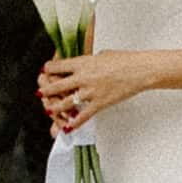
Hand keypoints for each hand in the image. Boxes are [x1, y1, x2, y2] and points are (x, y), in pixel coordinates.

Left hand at [41, 50, 155, 129]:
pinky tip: (68, 127)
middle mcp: (83, 77)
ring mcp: (91, 91)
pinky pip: (83, 115)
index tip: (46, 71)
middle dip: (46, 90)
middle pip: (56, 85)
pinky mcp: (100, 103)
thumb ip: (89, 62)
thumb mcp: (101, 55)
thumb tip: (83, 65)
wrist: (139, 70)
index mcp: (83, 62)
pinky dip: (74, 123)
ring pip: (66, 103)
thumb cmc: (124, 60)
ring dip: (55, 108)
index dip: (48, 69)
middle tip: (41, 93)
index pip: (57, 66)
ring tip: (49, 111)